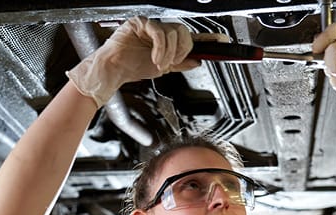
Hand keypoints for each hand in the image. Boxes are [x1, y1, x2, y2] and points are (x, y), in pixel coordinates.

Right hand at [67, 16, 199, 107]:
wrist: (114, 70)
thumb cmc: (132, 67)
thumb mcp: (163, 68)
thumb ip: (180, 63)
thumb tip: (196, 62)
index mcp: (165, 39)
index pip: (187, 35)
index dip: (205, 38)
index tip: (220, 41)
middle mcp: (159, 30)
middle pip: (183, 31)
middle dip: (181, 50)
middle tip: (172, 63)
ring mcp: (150, 25)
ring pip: (172, 33)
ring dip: (169, 53)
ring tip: (159, 64)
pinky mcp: (140, 23)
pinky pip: (159, 32)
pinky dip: (160, 48)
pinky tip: (155, 58)